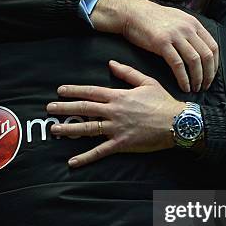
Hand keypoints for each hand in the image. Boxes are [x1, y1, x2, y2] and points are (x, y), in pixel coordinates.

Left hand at [46, 60, 185, 167]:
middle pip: (84, 109)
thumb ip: (127, 72)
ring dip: (69, 129)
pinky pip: (99, 151)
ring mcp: (116, 128)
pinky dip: (85, 157)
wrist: (176, 122)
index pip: (91, 91)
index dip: (74, 91)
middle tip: (49, 108)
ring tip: (54, 129)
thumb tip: (111, 63)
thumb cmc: (163, 102)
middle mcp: (113, 111)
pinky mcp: (121, 144)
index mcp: (118, 96)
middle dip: (65, 108)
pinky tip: (72, 161)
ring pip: (87, 129)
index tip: (60, 90)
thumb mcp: (146, 82)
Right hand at [92, 0, 217, 92]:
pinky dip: (183, 78)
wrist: (132, 12)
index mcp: (193, 23)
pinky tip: (183, 86)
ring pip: (194, 61)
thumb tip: (199, 46)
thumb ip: (189, 31)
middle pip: (206, 55)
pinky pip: (178, 65)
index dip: (214, 65)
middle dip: (208, 74)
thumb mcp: (177, 19)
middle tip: (205, 86)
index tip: (211, 76)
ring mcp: (175, 35)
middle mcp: (187, 28)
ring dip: (197, 78)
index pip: (213, 46)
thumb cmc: (152, 18)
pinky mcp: (162, 43)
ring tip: (195, 88)